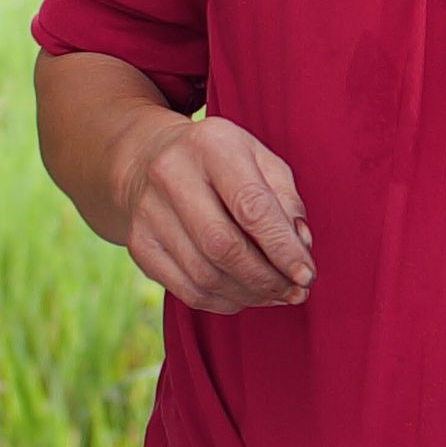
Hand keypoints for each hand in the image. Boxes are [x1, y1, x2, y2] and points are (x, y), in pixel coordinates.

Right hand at [113, 113, 314, 312]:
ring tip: (279, 295)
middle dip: (267, 278)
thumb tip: (301, 246)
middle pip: (224, 246)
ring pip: (204, 274)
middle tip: (297, 292)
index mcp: (212, 145)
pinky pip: (185, 288)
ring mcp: (148, 212)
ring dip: (249, 294)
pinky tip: (247, 296)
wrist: (147, 159)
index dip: (283, 248)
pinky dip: (223, 301)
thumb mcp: (260, 159)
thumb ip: (286, 199)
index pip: (252, 207)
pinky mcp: (138, 244)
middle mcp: (172, 176)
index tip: (307, 274)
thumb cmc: (221, 160)